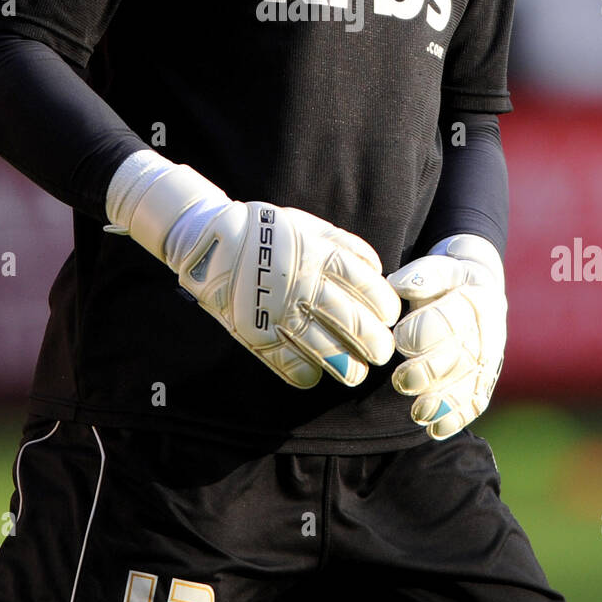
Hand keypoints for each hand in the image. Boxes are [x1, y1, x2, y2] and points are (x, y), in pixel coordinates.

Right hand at [105, 151, 399, 388]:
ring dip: (345, 365)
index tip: (389, 317)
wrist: (212, 237)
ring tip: (356, 374)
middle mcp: (303, 283)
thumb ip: (344, 245)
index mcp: (319, 254)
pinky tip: (315, 376)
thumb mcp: (309, 225)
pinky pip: (286, 361)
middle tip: (382, 353)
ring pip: (323, 346)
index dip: (384, 306)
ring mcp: (278, 309)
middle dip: (374, 342)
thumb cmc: (269, 232)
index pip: (366, 286)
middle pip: (351, 320)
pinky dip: (304, 373)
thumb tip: (377, 270)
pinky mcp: (255, 331)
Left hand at [388, 234, 505, 438]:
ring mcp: (490, 360)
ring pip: (470, 386)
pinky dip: (456, 419)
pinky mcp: (486, 381)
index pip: (451, 320)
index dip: (423, 333)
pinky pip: (476, 403)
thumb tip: (398, 285)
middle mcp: (489, 333)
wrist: (479, 288)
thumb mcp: (437, 268)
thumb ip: (421, 277)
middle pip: (461, 359)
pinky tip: (435, 429)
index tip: (399, 340)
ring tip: (417, 413)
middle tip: (400, 380)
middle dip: (429, 373)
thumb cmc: (447, 280)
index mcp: (477, 300)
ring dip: (443, 403)